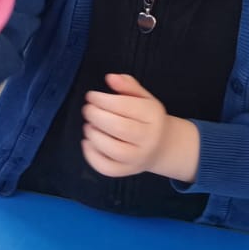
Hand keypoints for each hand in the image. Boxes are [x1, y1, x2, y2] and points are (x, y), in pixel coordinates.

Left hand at [81, 73, 200, 182]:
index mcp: (154, 116)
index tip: (91, 96)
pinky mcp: (126, 171)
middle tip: (87, 109)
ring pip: (112, 149)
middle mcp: (148, 139)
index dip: (103, 100)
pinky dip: (91, 155)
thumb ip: (128, 85)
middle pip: (118, 127)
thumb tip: (110, 78)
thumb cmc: (147, 118)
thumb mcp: (144, 98)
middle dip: (96, 116)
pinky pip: (106, 167)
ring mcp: (138, 158)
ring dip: (93, 134)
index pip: (126, 106)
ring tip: (88, 125)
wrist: (161, 146)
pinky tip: (87, 142)